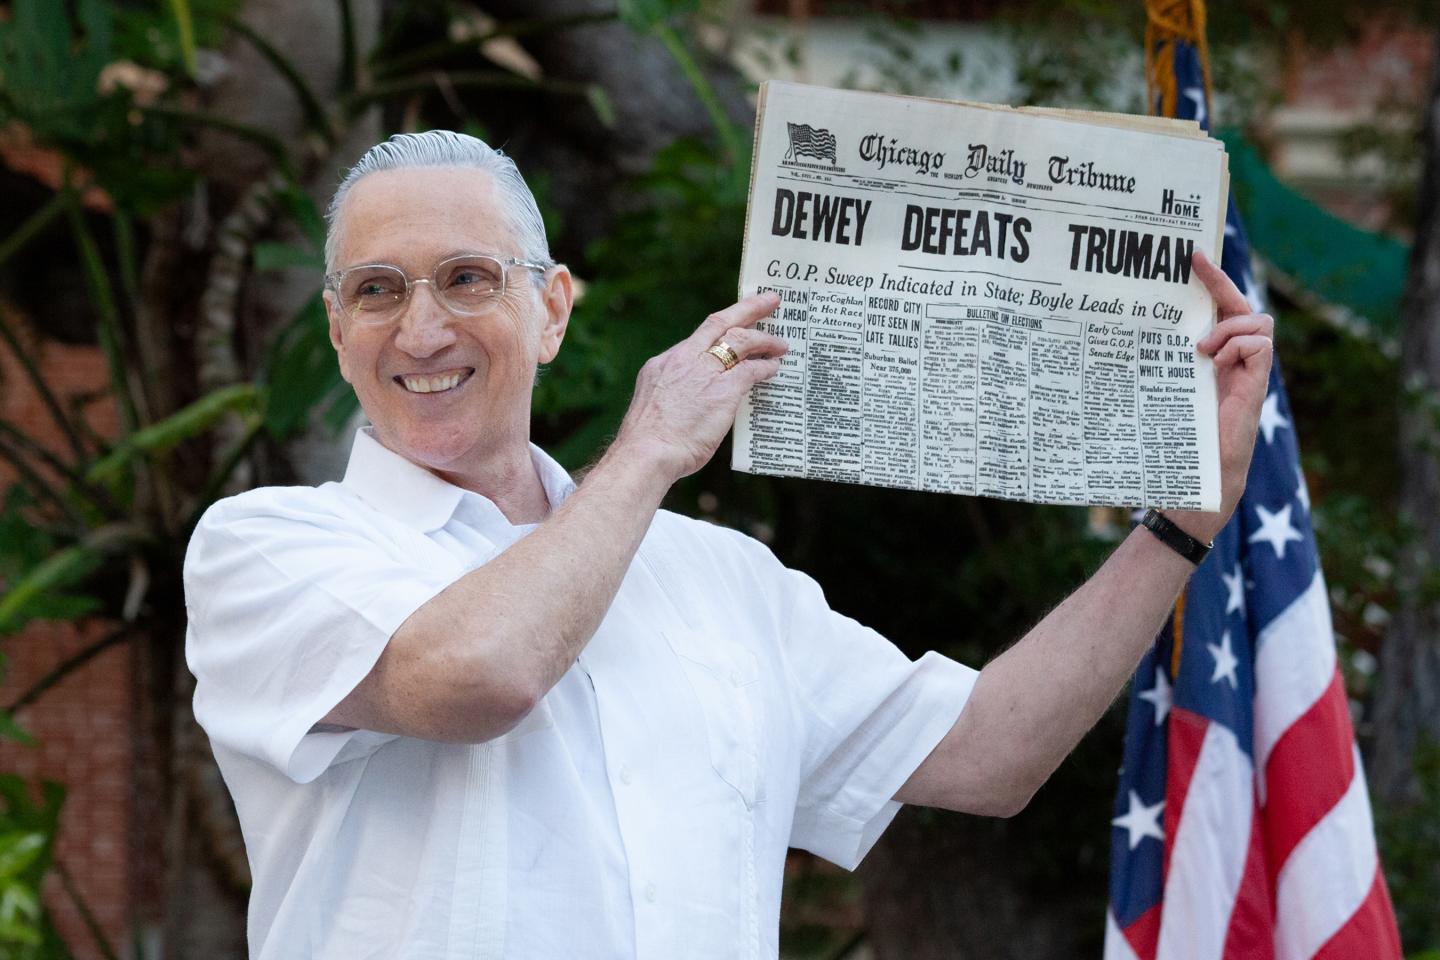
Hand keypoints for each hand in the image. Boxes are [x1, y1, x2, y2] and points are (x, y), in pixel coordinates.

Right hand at [611, 292, 787, 481]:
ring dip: (764, 339)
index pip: (697, 338)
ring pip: (741, 340)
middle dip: (747, 308)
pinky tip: (774, 368)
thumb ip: (675, 395)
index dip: (719, 328)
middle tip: (768, 300)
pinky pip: (752, 369)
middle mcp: (684, 359)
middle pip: (720, 322)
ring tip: (780, 344)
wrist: (646, 452)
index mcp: (663, 363)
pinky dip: (766, 367)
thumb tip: (694, 402)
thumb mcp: (654, 405)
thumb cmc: (648, 442)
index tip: (732, 322)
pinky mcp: (723, 389)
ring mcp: (704, 371)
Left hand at [1169, 250, 1273, 541]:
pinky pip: (1261, 344)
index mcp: (1211, 355)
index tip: (1188, 255)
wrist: (1197, 478)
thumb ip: (1154, 366)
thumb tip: (1116, 341)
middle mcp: (1232, 358)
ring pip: (1256, 319)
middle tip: (1194, 264)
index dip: (1209, 280)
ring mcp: (1247, 370)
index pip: (1217, 308)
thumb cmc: (1174, 440)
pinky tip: (1214, 363)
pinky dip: (1238, 345)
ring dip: (1228, 325)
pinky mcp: (1256, 384)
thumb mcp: (1159, 392)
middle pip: (1240, 304)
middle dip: (1220, 280)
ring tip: (1201, 349)